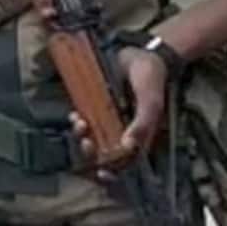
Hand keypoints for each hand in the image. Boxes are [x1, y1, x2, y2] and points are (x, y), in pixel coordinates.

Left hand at [69, 47, 165, 178]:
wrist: (140, 51)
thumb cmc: (150, 78)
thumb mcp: (150, 101)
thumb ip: (142, 124)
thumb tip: (129, 147)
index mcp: (139, 135)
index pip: (126, 162)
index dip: (113, 171)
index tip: (102, 174)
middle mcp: (122, 130)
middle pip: (104, 152)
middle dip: (91, 153)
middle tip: (86, 143)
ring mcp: (108, 118)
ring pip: (91, 137)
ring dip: (81, 136)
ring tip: (80, 124)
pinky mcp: (95, 105)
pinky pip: (84, 119)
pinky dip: (77, 122)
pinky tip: (75, 115)